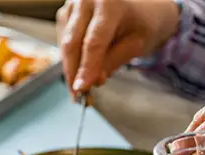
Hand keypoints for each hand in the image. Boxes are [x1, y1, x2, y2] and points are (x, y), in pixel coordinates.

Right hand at [56, 0, 179, 94]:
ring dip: (71, 68)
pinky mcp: (65, 13)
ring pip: (65, 44)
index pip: (94, 42)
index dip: (87, 68)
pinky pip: (63, 41)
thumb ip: (113, 61)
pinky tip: (79, 70)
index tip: (82, 88)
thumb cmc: (142, 23)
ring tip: (81, 86)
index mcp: (109, 2)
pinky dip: (70, 59)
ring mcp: (73, 5)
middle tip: (78, 95)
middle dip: (74, 72)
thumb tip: (93, 80)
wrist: (142, 7)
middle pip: (73, 43)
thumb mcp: (136, 43)